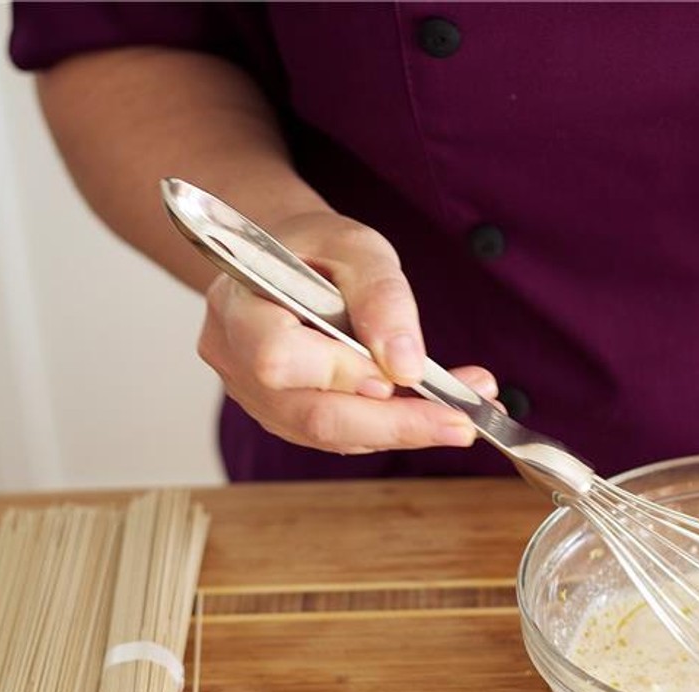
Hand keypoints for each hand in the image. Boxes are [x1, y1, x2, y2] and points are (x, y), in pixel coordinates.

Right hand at [195, 209, 494, 453]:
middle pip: (312, 416)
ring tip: (463, 413)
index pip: (279, 358)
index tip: (403, 375)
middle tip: (462, 421)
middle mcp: (236, 363)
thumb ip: (381, 298)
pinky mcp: (286, 419)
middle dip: (394, 423)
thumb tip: (405, 366)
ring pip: (330, 436)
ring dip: (403, 429)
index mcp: (238, 308)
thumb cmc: (317, 250)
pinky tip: (432, 412)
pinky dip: (390, 428)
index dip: (341, 372)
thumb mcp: (356, 248)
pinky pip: (340, 437)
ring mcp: (257, 399)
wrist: (291, 264)